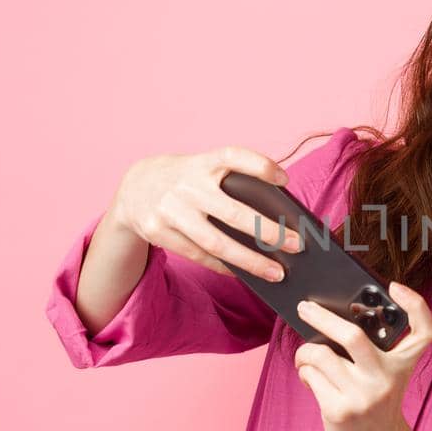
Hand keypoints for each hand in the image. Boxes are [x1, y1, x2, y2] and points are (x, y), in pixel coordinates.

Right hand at [108, 145, 305, 281]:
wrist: (134, 186)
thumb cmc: (186, 179)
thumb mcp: (203, 169)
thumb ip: (231, 184)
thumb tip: (274, 219)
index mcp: (202, 162)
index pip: (233, 156)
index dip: (260, 166)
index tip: (284, 180)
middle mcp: (187, 184)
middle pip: (233, 213)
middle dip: (269, 232)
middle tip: (297, 245)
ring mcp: (171, 210)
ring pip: (217, 244)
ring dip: (251, 262)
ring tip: (277, 273)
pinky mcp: (159, 231)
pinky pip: (199, 255)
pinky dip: (224, 267)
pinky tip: (245, 274)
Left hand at [293, 281, 431, 430]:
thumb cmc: (375, 401)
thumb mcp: (387, 375)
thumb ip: (373, 349)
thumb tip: (330, 317)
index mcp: (402, 364)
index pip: (424, 331)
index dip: (415, 304)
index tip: (395, 287)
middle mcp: (387, 379)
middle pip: (353, 336)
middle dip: (322, 317)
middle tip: (304, 307)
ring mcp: (363, 396)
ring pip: (321, 355)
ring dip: (305, 352)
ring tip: (305, 357)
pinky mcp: (340, 410)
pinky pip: (311, 375)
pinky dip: (305, 372)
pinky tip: (310, 378)